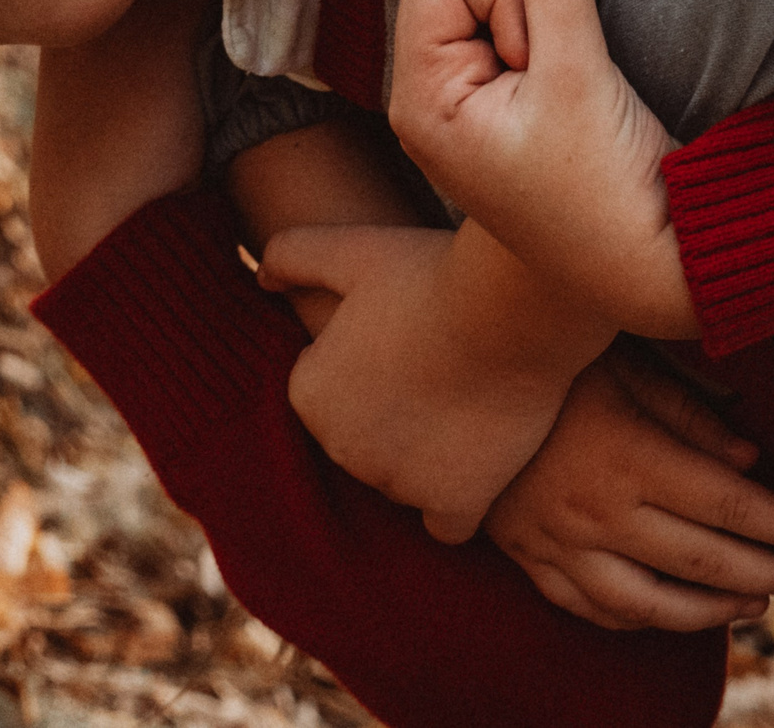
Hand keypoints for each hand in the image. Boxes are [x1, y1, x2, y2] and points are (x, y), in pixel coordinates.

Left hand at [257, 218, 613, 542]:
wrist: (513, 306)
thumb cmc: (433, 272)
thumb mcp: (353, 248)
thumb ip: (293, 252)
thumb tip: (260, 277)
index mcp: (310, 394)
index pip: (335, 392)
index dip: (371, 361)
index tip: (405, 334)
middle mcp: (341, 450)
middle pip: (368, 439)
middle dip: (395, 412)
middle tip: (441, 362)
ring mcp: (398, 484)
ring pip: (404, 479)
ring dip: (428, 455)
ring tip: (469, 397)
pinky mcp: (454, 503)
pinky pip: (446, 525)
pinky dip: (458, 503)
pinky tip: (479, 465)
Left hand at [391, 0, 693, 336]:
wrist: (652, 263)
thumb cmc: (607, 188)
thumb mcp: (580, 71)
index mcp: (420, 97)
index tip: (541, 62)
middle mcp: (431, 93)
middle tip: (567, 65)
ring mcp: (467, 93)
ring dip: (548, 6)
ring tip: (579, 73)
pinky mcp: (506, 92)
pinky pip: (520, 13)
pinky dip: (556, 24)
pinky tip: (581, 72)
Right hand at [488, 350, 773, 630]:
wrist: (446, 374)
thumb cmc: (549, 353)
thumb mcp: (623, 360)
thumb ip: (687, 413)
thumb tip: (748, 463)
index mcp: (629, 456)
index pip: (729, 507)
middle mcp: (598, 512)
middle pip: (705, 561)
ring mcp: (560, 544)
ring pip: (652, 603)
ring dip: (715, 611)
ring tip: (760, 603)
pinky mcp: (530, 558)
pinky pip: (593, 609)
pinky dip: (642, 619)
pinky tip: (675, 613)